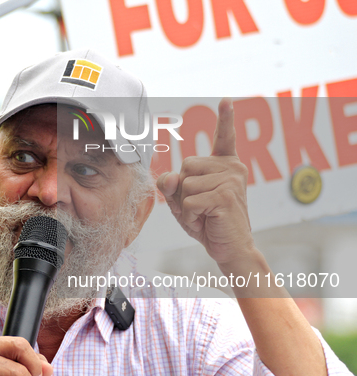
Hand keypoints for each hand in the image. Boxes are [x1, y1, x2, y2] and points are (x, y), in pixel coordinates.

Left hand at [156, 98, 255, 267]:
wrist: (230, 249)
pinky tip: (205, 222)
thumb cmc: (208, 223)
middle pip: (185, 167)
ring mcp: (231, 180)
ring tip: (204, 216)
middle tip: (200, 208)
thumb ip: (171, 186)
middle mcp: (232, 168)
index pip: (224, 138)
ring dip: (186, 207)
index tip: (226, 101)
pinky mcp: (226, 195)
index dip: (225, 119)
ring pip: (185, 185)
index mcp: (225, 165)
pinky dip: (190, 217)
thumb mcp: (183, 202)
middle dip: (182, 191)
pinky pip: (189, 202)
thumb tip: (168, 177)